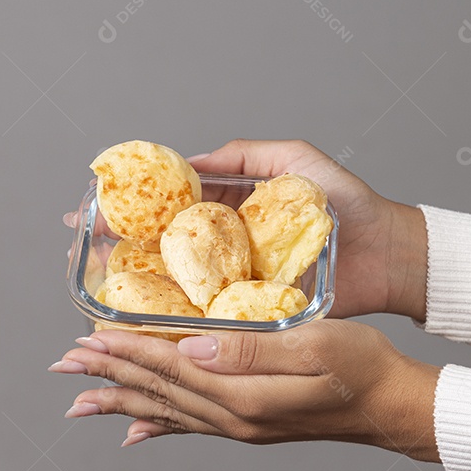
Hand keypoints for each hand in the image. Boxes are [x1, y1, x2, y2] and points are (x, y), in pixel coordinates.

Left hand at [48, 320, 440, 461]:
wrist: (391, 405)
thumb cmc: (362, 366)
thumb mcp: (314, 346)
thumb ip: (252, 351)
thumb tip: (194, 347)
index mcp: (243, 394)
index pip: (170, 367)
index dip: (126, 350)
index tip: (86, 338)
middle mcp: (233, 417)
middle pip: (157, 391)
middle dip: (109, 375)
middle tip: (65, 365)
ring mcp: (239, 425)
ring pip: (166, 411)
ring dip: (122, 399)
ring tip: (82, 399)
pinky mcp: (248, 424)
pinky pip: (190, 426)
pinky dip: (158, 424)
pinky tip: (136, 429)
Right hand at [64, 139, 428, 319]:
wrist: (389, 254)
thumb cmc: (348, 201)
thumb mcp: (294, 160)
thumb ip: (242, 155)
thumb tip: (187, 162)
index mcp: (232, 208)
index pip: (170, 205)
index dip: (131, 207)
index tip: (92, 208)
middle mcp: (229, 245)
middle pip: (163, 244)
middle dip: (121, 246)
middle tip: (80, 247)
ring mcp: (239, 278)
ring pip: (180, 281)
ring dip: (138, 282)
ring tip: (99, 281)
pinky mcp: (255, 309)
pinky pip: (213, 312)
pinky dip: (179, 315)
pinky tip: (145, 316)